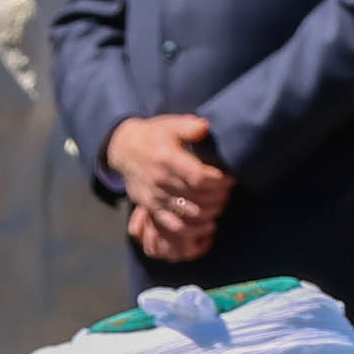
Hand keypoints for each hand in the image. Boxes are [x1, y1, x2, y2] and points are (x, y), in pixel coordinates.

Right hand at [102, 114, 229, 259]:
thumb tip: (205, 128)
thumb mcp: (171, 124)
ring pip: (190, 213)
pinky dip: (194, 229)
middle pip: (198, 197)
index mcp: (167, 159)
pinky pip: (174, 226)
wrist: (124, 149)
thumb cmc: (153, 135)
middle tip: (228, 192)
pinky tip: (206, 224)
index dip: (219, 182)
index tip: (229, 178)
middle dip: (219, 196)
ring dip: (210, 212)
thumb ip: (190, 126)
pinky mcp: (150, 208)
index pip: (199, 178)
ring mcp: (155, 197)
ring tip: (220, 204)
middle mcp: (160, 180)